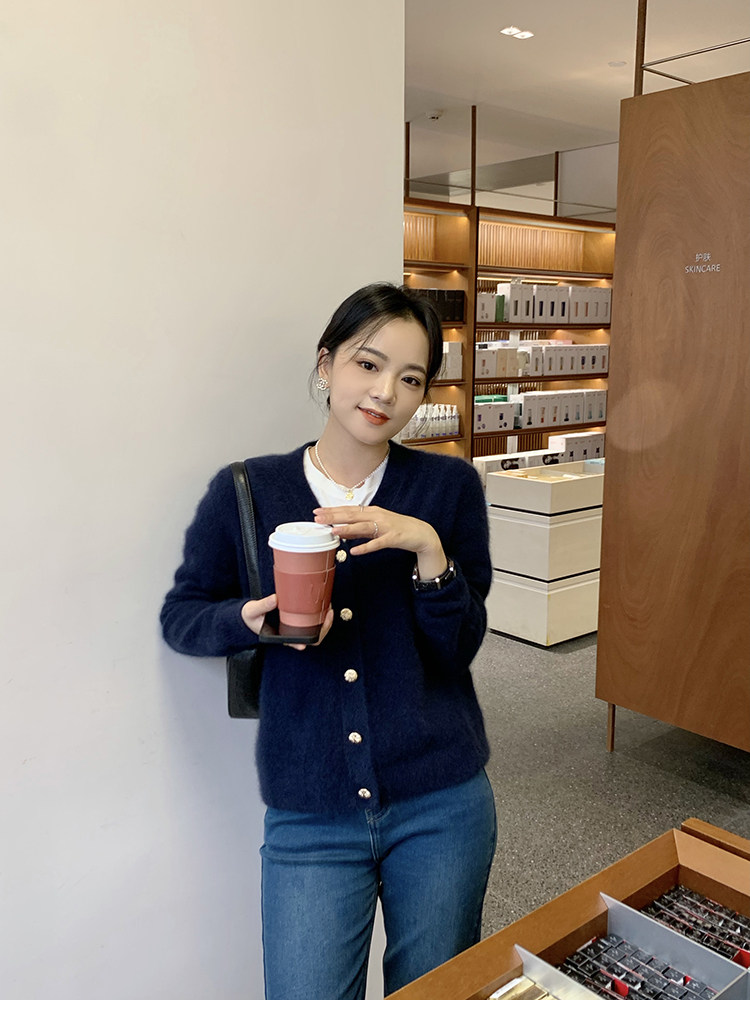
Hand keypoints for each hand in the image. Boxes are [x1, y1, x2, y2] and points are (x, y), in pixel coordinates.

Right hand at [241, 594, 333, 650]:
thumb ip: (263, 605)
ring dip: (324, 622)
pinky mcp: (298, 621)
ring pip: (315, 631)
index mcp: (280, 636)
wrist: (250, 615)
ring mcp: (296, 629)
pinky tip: (323, 605)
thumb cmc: (251, 617)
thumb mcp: (253, 611)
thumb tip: (275, 599)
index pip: (294, 643)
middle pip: (311, 639)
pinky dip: (320, 615)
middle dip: (323, 628)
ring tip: (328, 607)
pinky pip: (313, 622)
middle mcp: (290, 635)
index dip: (302, 643)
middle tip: (328, 614)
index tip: (303, 644)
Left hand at [313, 504, 447, 580]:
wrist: (421, 533)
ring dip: (347, 529)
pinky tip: (355, 551)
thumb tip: (339, 531)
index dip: (332, 510)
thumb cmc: (397, 529)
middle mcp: (377, 516)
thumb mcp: (375, 527)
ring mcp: (385, 526)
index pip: (348, 509)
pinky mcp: (393, 538)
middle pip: (352, 515)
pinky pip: (377, 543)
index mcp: (372, 511)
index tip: (317, 511)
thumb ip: (358, 530)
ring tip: (333, 531)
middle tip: (318, 518)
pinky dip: (365, 547)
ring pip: (363, 527)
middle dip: (334, 516)